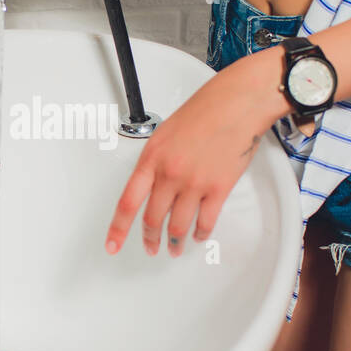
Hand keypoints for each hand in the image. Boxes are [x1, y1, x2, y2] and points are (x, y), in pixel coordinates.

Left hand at [106, 48, 289, 256]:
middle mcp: (170, 173)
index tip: (112, 244)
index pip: (128, 202)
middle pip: (153, 219)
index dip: (118, 228)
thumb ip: (156, 160)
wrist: (237, 103)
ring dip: (175, 242)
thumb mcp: (166, 132)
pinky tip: (198, 235)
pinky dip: (200, 233)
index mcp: (152, 158)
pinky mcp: (218, 188)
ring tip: (175, 247)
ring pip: (178, 226)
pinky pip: (205, 221)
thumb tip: (153, 183)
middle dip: (150, 239)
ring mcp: (194, 183)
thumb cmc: (205, 110)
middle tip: (151, 247)